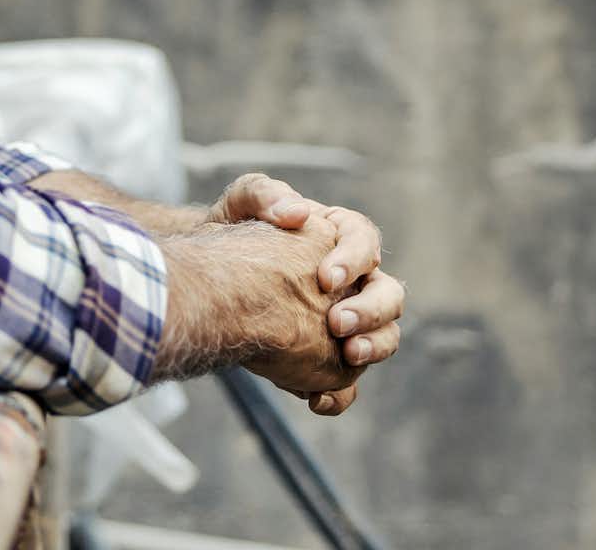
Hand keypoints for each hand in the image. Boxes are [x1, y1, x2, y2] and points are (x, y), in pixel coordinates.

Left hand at [209, 174, 404, 415]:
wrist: (208, 280)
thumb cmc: (231, 235)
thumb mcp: (240, 205)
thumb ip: (264, 195)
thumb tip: (299, 211)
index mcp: (339, 238)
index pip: (364, 241)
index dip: (354, 260)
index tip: (324, 278)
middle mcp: (352, 281)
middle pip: (387, 294)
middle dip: (370, 311)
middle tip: (336, 324)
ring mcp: (344, 321)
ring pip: (383, 337)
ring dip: (374, 348)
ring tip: (348, 357)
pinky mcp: (326, 360)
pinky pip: (348, 383)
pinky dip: (340, 394)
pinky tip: (317, 399)